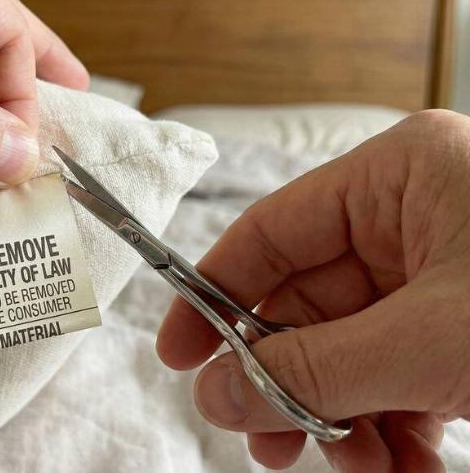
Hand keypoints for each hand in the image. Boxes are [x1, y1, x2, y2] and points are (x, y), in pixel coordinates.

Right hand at [157, 110, 469, 471]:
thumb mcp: (436, 339)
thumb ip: (316, 365)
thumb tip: (218, 390)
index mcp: (400, 175)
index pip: (271, 231)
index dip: (214, 293)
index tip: (178, 353)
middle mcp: (413, 215)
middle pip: (305, 302)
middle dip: (284, 378)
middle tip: (262, 438)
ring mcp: (439, 271)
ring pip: (346, 349)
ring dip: (338, 417)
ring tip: (349, 465)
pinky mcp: (462, 323)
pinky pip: (394, 374)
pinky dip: (388, 428)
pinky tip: (399, 464)